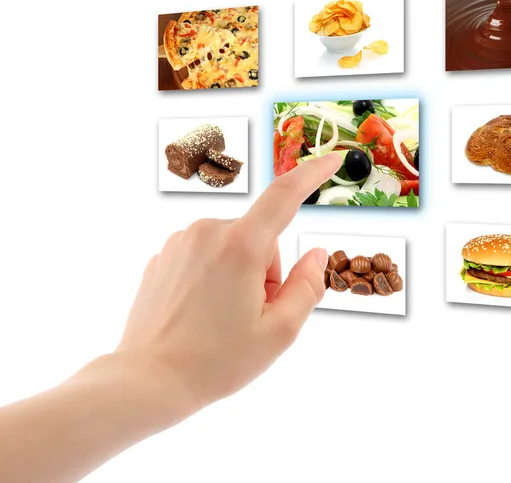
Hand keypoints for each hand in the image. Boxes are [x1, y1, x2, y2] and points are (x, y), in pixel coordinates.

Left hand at [116, 152, 341, 418]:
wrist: (148, 380)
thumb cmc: (216, 361)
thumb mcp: (279, 332)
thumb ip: (307, 286)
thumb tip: (316, 254)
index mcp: (240, 246)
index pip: (285, 195)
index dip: (313, 174)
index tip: (334, 159)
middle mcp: (207, 231)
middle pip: (261, 237)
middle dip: (267, 270)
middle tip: (252, 314)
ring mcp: (181, 241)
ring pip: (233, 246)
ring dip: (239, 272)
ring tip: (222, 316)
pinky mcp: (164, 254)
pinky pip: (206, 254)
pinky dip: (214, 275)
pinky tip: (200, 312)